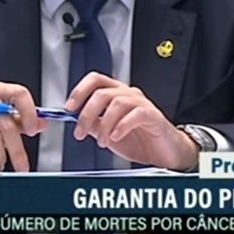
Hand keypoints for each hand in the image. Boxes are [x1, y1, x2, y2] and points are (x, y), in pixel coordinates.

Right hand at [0, 82, 47, 171]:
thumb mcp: (5, 120)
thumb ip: (23, 121)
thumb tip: (42, 123)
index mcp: (1, 91)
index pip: (19, 94)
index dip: (29, 112)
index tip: (33, 130)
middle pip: (7, 123)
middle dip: (17, 149)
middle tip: (22, 165)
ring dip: (0, 156)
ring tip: (1, 164)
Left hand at [65, 73, 199, 171]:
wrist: (164, 153)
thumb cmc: (140, 140)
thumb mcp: (108, 133)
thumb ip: (93, 124)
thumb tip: (75, 119)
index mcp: (116, 94)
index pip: (95, 80)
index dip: (79, 91)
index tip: (69, 108)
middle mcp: (128, 94)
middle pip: (102, 92)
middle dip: (87, 113)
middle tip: (80, 132)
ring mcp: (141, 103)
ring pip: (117, 103)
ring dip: (104, 124)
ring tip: (102, 141)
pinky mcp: (152, 115)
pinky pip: (136, 114)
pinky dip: (121, 125)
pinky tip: (115, 137)